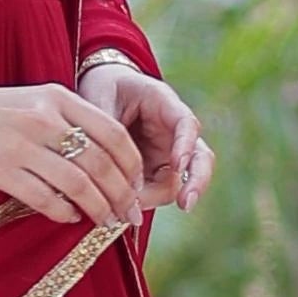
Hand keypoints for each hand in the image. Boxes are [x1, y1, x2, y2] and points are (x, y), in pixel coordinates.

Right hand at [0, 81, 143, 225]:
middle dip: (122, 195)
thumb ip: (73, 124)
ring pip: (78, 184)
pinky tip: (71, 217)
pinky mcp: (0, 170)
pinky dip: (64, 212)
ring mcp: (21, 145)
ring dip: (99, 209)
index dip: (132, 165)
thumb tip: (113, 166)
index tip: (138, 186)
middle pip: (100, 163)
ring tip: (106, 222)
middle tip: (130, 216)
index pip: (113, 133)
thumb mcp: (38, 103)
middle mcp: (43, 118)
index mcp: (58, 97)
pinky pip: (45, 198)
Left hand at [78, 57, 213, 213]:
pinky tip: (125, 209)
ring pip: (178, 181)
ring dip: (156, 197)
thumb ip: (108, 130)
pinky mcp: (155, 170)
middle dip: (196, 182)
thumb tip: (115, 171)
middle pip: (199, 158)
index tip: (178, 164)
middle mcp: (173, 131)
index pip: (186, 123)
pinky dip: (144, 202)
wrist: (98, 90)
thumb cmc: (101, 87)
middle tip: (185, 204)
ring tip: (127, 206)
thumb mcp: (99, 99)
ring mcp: (167, 152)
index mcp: (163, 102)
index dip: (186, 144)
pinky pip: (158, 191)